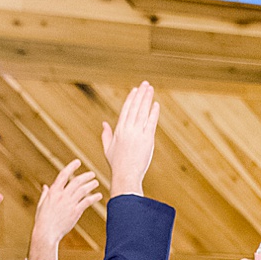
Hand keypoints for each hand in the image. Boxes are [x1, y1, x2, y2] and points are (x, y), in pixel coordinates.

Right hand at [29, 160, 100, 259]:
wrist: (46, 232)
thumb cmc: (43, 219)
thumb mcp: (42, 204)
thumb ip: (45, 194)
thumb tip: (46, 186)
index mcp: (53, 191)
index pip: (63, 175)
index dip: (71, 167)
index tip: (78, 162)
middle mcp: (62, 195)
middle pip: (76, 181)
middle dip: (85, 176)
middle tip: (92, 174)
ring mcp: (69, 203)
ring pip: (83, 190)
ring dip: (91, 185)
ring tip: (96, 182)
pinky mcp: (75, 212)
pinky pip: (87, 202)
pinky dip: (94, 197)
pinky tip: (99, 195)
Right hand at [102, 82, 159, 197]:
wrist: (126, 175)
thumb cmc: (117, 165)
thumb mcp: (108, 149)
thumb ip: (106, 135)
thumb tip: (104, 123)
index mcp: (119, 130)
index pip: (126, 110)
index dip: (131, 99)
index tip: (135, 90)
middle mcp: (128, 129)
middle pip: (135, 107)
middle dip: (140, 94)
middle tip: (145, 84)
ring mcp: (138, 134)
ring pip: (143, 112)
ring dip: (147, 99)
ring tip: (150, 89)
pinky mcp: (147, 140)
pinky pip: (151, 123)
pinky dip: (153, 113)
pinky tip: (156, 104)